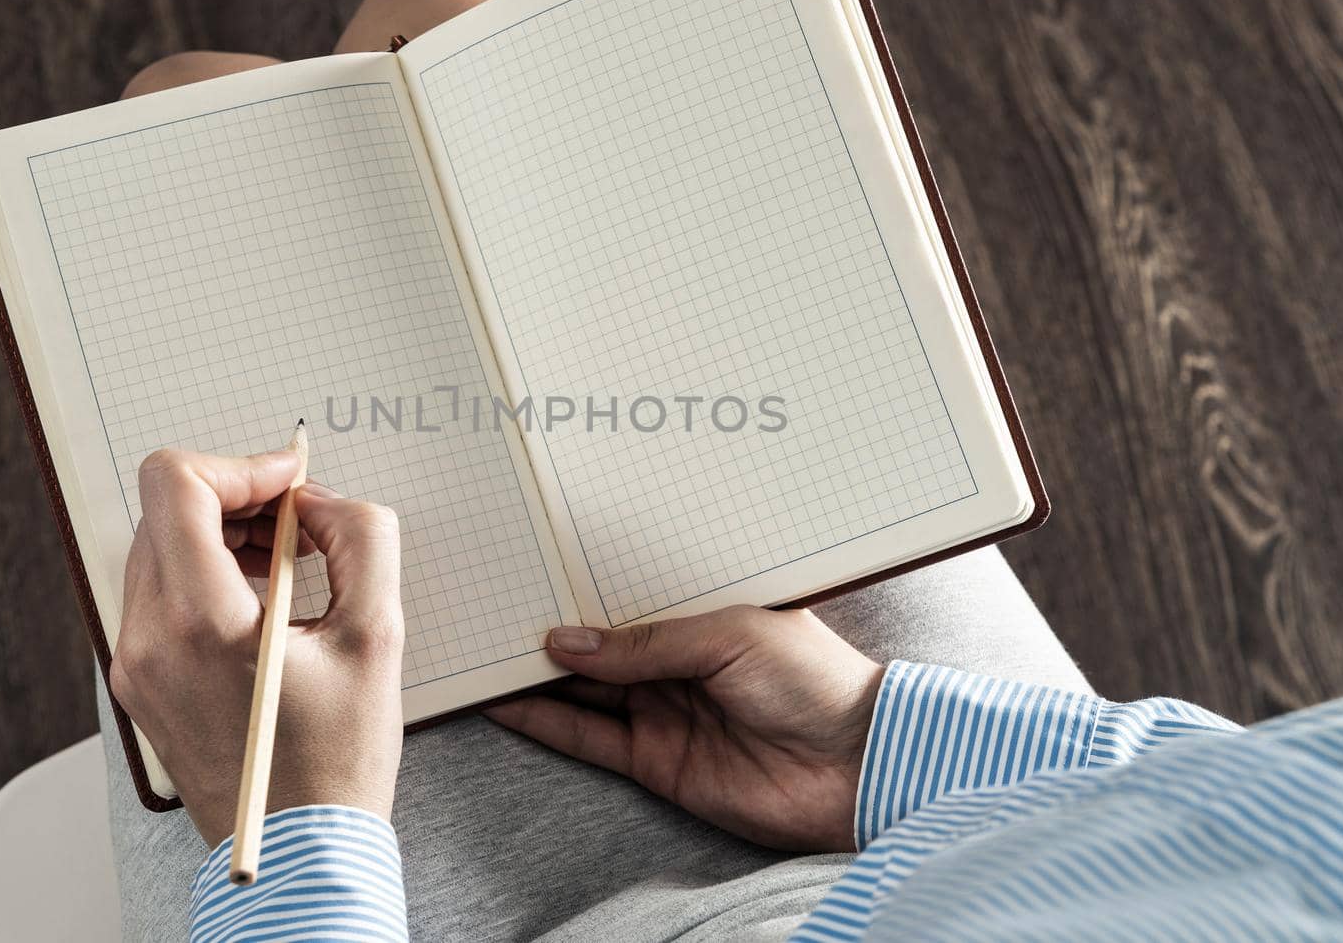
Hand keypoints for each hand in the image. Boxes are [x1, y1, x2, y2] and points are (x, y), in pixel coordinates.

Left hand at [110, 447, 404, 845]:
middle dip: (239, 498)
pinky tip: (264, 602)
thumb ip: (361, 540)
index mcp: (197, 622)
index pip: (176, 483)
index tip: (291, 483)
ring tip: (288, 564)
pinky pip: (160, 594)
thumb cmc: (335, 764)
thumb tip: (322, 502)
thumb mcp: (376, 636)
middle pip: (167, 511)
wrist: (296, 854)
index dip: (241, 465)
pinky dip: (208, 574)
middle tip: (301, 523)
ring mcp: (135, 663)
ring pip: (160, 548)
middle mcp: (147, 638)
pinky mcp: (141, 682)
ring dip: (223, 534)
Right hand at [485, 606, 882, 851]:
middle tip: (494, 611)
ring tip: (484, 653)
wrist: (858, 766)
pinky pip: (590, 739)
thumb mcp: (729, 634)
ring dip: (536, 677)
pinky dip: (547, 723)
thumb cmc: (815, 682)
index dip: (584, 592)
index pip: (629, 603)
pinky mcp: (656, 762)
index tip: (534, 575)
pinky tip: (508, 704)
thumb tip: (569, 641)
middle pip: (599, 648)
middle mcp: (678, 665)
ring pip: (584, 692)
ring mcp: (664, 713)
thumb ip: (646, 642)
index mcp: (703, 620)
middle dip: (550, 631)